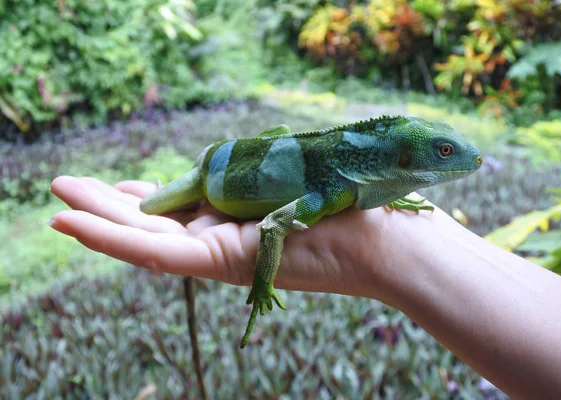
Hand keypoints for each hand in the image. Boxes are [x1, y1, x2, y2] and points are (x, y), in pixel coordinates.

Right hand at [49, 176, 401, 298]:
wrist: (378, 235)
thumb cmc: (335, 199)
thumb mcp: (265, 177)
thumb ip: (221, 181)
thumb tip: (185, 179)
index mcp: (233, 217)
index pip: (175, 209)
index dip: (140, 197)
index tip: (117, 182)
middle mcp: (220, 238)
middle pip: (152, 223)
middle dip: (106, 204)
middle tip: (65, 188)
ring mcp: (217, 253)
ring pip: (143, 240)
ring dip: (95, 218)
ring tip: (56, 202)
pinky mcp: (219, 262)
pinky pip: (154, 253)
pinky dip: (108, 238)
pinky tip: (69, 222)